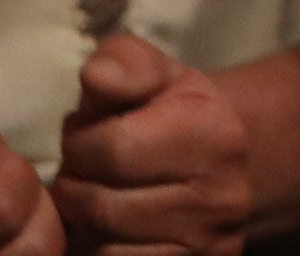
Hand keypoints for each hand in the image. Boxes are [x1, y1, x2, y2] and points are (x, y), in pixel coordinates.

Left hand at [49, 35, 253, 254]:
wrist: (222, 165)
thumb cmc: (174, 112)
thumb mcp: (154, 73)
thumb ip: (123, 63)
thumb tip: (98, 79)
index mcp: (215, 136)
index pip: (113, 149)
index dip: (80, 141)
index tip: (88, 133)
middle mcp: (223, 199)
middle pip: (102, 204)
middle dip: (76, 185)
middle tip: (85, 171)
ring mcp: (210, 246)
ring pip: (104, 249)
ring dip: (83, 225)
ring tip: (96, 199)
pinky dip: (99, 253)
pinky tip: (108, 231)